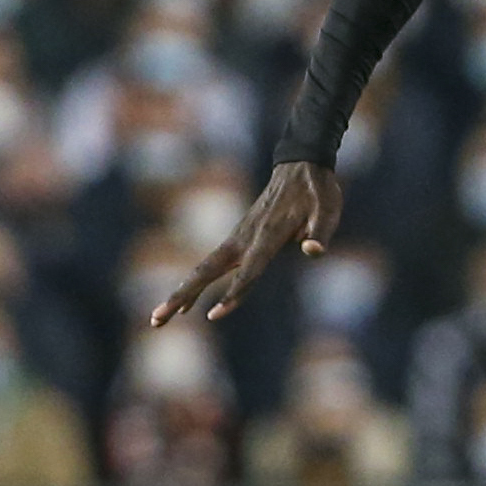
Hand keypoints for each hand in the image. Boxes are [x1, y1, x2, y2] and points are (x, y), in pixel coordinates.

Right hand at [150, 161, 343, 325]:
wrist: (300, 164)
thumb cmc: (317, 190)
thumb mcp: (329, 209)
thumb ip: (321, 232)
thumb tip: (313, 251)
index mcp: (268, 235)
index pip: (249, 271)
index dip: (233, 293)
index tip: (213, 315)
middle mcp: (245, 238)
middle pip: (207, 272)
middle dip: (181, 297)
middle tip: (156, 320)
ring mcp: (238, 238)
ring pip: (203, 270)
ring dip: (181, 294)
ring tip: (158, 319)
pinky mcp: (238, 239)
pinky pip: (212, 266)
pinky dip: (195, 284)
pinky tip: (187, 305)